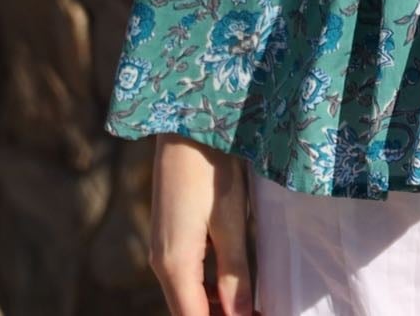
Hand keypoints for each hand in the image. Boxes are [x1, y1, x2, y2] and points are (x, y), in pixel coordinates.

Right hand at [148, 134, 258, 315]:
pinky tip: (232, 283)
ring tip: (252, 304)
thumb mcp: (229, 219)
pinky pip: (186, 278)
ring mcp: (162, 249)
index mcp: (174, 265)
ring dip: (214, 308)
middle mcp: (161, 263)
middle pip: (188, 313)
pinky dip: (207, 290)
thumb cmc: (210, 166)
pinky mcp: (169, 234)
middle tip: (259, 311)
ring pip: (186, 297)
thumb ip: (234, 271)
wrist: (184, 123)